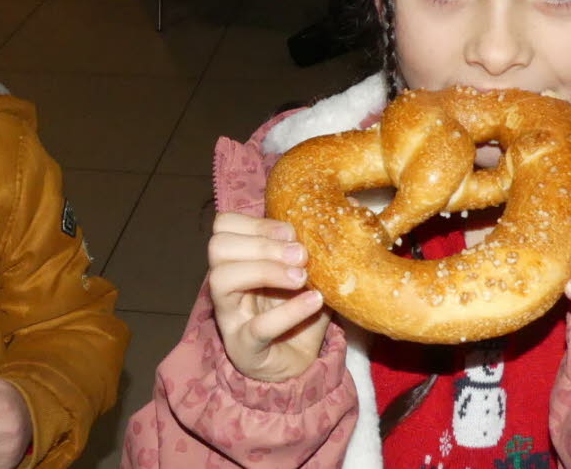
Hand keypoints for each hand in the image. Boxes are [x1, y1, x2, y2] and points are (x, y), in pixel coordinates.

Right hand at [208, 212, 330, 382]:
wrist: (296, 366)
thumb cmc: (297, 314)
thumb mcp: (309, 274)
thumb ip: (320, 246)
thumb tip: (352, 204)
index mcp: (239, 261)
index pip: (224, 226)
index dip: (255, 223)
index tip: (292, 231)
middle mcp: (226, 285)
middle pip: (218, 247)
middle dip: (261, 244)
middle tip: (301, 255)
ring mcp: (231, 317)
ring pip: (221, 279)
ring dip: (265, 270)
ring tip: (302, 277)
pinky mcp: (245, 347)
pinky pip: (257, 327)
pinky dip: (288, 312)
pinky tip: (314, 302)